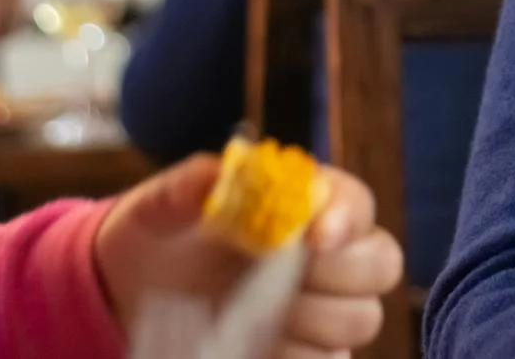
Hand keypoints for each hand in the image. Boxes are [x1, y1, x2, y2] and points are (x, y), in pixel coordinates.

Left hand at [95, 155, 405, 356]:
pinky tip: (258, 344)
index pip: (358, 201)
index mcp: (305, 202)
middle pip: (381, 263)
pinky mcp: (307, 352)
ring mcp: (322, 308)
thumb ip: (188, 187)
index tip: (315, 235)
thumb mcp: (159, 206)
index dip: (348, 217)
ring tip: (255, 314)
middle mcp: (327, 254)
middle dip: (340, 272)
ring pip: (361, 318)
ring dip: (315, 320)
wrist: (134, 290)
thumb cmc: (158, 235)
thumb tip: (220, 174)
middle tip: (283, 277)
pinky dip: (299, 356)